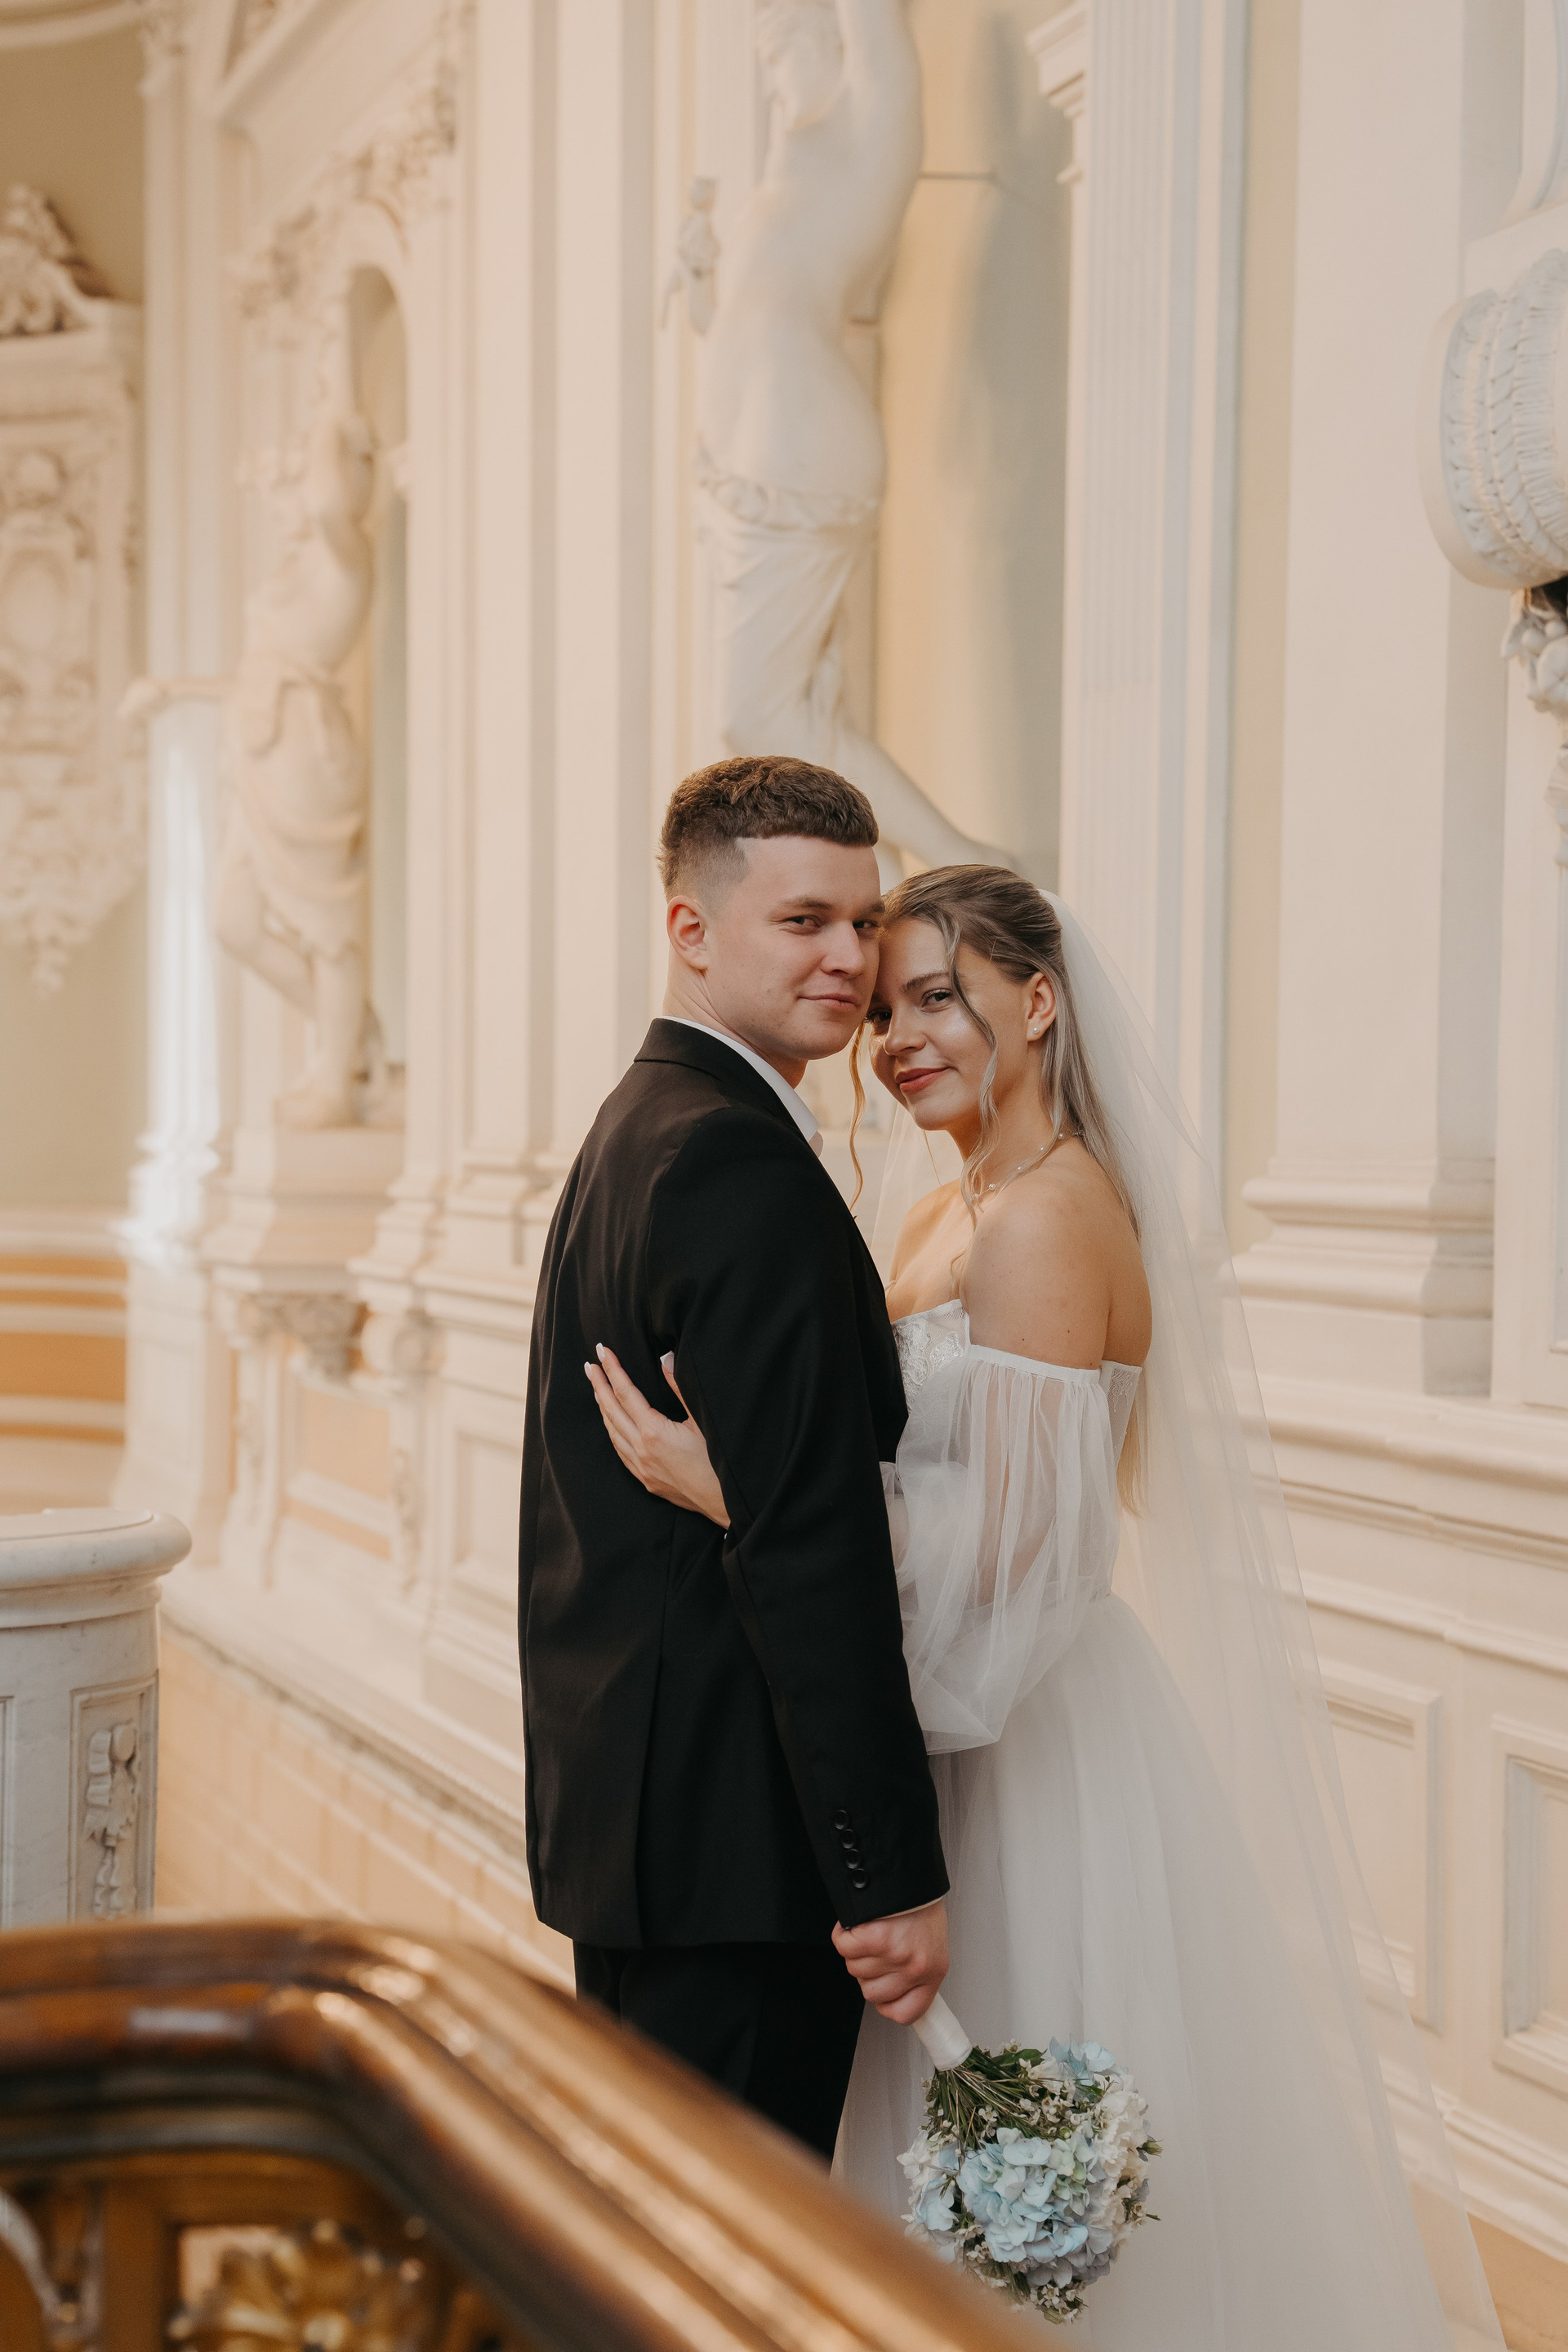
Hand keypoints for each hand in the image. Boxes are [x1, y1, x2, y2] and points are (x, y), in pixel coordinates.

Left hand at [584, 1346, 729, 1526]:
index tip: (602, 1351)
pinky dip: (612, 1431)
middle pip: (611, 1411)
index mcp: (654, 1432)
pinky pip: (619, 1451)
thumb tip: (666, 1359)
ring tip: (597, 1390)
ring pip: (612, 1432)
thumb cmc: (719, 1461)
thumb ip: (680, 1389)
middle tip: (589, 1366)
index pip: (626, 1393)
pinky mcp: (645, 1480)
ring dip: (603, 1408)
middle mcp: (641, 1450)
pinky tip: (612, 1424)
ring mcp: (641, 1468)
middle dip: (599, 1385)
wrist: (724, 1503)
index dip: (612, 1370)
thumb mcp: (702, 1420)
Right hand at [833, 1898, 948, 2024]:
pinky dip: (843, 1934)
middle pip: (871, 1993)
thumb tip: (896, 1989)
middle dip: (868, 1971)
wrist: (913, 1873)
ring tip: (871, 1930)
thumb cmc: (921, 1905)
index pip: (906, 2013)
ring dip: (856, 1950)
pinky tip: (855, 1924)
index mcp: (933, 1972)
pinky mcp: (874, 1938)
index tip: (884, 1997)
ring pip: (855, 1969)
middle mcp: (915, 1968)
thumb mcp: (930, 1944)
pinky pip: (844, 1947)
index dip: (888, 2005)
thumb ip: (915, 1970)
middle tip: (877, 1949)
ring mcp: (895, 1955)